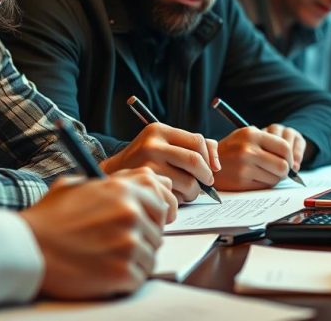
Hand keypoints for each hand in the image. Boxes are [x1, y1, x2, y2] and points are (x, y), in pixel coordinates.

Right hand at [21, 171, 169, 298]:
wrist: (27, 249)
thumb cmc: (48, 219)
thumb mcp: (77, 185)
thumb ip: (111, 183)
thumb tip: (132, 182)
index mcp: (123, 191)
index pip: (161, 204)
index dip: (151, 217)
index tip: (143, 224)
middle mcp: (131, 214)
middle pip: (158, 232)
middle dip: (142, 240)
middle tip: (116, 245)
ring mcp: (129, 244)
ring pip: (150, 257)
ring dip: (133, 261)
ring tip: (104, 258)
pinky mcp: (123, 272)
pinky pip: (138, 278)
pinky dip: (124, 280)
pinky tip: (102, 272)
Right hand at [100, 122, 219, 201]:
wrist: (114, 172)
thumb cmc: (146, 159)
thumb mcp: (164, 144)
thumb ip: (192, 146)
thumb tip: (216, 163)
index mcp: (159, 130)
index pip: (197, 141)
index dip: (209, 157)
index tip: (211, 169)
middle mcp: (153, 144)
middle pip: (195, 161)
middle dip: (206, 176)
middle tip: (207, 183)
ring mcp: (148, 165)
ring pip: (188, 182)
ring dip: (194, 191)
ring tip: (189, 192)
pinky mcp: (147, 186)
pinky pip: (176, 195)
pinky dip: (181, 199)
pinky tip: (173, 195)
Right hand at [214, 124, 302, 189]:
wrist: (207, 162)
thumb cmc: (232, 150)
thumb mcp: (246, 136)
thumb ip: (268, 143)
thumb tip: (292, 160)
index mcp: (252, 134)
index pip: (284, 147)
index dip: (290, 157)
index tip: (288, 161)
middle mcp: (248, 149)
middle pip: (283, 165)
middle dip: (285, 171)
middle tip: (279, 171)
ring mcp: (244, 166)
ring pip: (275, 178)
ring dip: (274, 178)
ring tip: (263, 173)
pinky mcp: (241, 181)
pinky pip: (264, 186)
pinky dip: (264, 184)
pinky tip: (255, 178)